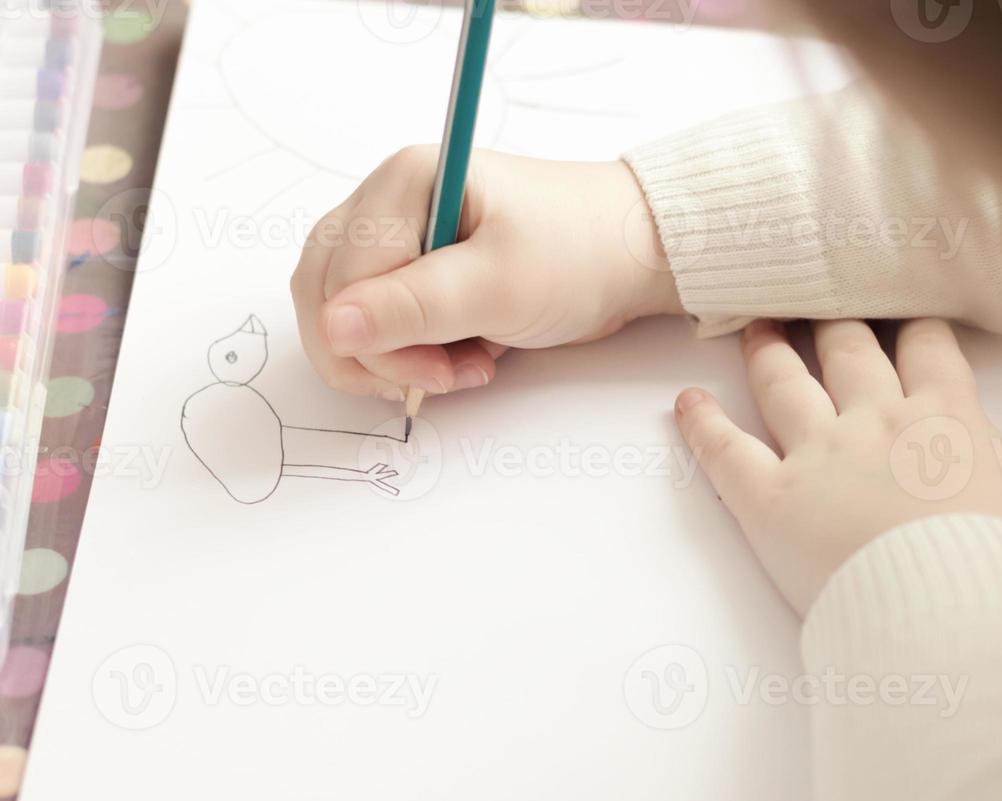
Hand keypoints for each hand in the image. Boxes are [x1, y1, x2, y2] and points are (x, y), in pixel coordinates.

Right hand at [291, 148, 680, 400]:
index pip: (339, 276)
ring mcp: (401, 239)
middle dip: (379, 354)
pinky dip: (414, 354)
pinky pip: (383, 324)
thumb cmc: (578, 254)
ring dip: (397, 359)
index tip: (436, 372)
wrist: (634, 256)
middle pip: (326, 294)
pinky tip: (464, 358)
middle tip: (446, 377)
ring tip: (464, 367)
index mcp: (404, 182)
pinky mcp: (418, 273)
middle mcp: (389, 203)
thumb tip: (330, 328)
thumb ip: (413, 308)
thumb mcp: (500, 286)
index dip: (374, 339)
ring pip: (348, 315)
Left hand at [674, 319, 1001, 614]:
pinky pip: (724, 455)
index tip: (905, 301)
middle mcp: (875, 419)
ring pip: (784, 385)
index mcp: (946, 415)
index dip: (917, 325)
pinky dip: (699, 427)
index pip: (929, 350)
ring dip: (766, 351)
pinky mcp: (768, 502)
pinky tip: (681, 402)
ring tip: (750, 321)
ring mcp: (816, 456)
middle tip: (813, 294)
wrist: (948, 611)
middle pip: (849, 352)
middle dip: (834, 320)